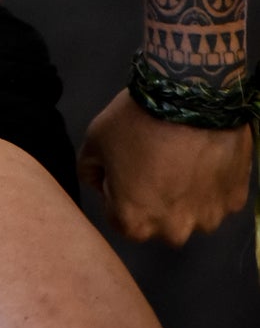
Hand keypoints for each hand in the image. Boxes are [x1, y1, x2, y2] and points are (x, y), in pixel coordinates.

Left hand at [78, 88, 252, 243]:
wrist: (189, 95)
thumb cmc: (136, 121)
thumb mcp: (94, 141)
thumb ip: (91, 171)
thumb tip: (102, 182)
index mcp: (135, 223)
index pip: (119, 217)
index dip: (118, 189)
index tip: (126, 164)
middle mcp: (173, 231)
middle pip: (157, 219)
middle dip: (153, 197)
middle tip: (155, 159)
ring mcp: (209, 218)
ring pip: (191, 210)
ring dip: (185, 192)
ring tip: (181, 155)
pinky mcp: (235, 200)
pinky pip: (218, 196)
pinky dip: (211, 181)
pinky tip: (204, 155)